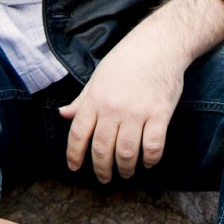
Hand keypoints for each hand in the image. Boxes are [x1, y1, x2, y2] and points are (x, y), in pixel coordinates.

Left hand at [57, 27, 183, 182]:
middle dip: (101, 169)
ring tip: (126, 173)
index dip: (74, 154)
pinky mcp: (160, 114)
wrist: (158, 45)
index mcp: (95, 99)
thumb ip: (82, 100)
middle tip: (104, 178)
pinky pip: (153, 146)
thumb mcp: (97, 77)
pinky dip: (150, 160)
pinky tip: (147, 162)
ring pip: (126, 153)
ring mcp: (137, 112)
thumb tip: (63, 115)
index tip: (74, 167)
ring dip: (125, 168)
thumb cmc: (125, 60)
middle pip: (102, 149)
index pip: (78, 133)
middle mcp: (113, 108)